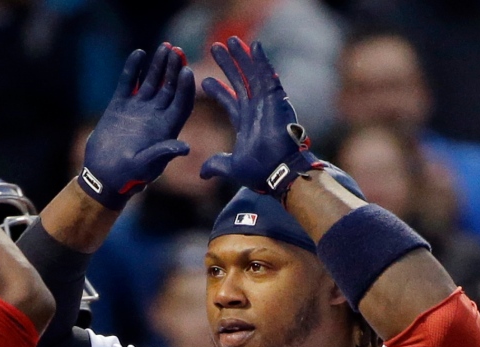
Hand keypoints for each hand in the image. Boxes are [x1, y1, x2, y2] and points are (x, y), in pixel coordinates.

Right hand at [78, 43, 194, 210]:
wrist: (102, 175)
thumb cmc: (127, 177)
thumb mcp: (146, 167)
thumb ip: (162, 154)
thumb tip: (184, 148)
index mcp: (167, 129)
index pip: (181, 104)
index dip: (185, 89)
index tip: (187, 72)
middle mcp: (156, 116)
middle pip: (170, 88)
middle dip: (174, 70)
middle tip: (177, 51)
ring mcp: (138, 109)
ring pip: (152, 81)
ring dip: (158, 65)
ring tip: (164, 47)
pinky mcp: (120, 105)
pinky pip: (129, 83)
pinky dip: (134, 69)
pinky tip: (138, 53)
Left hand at [199, 37, 319, 198]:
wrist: (277, 173)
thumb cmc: (259, 172)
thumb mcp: (231, 167)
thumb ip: (216, 165)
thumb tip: (202, 174)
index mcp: (246, 122)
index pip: (230, 101)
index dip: (218, 91)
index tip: (204, 80)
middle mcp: (256, 109)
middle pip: (239, 81)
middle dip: (227, 65)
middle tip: (214, 48)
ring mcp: (266, 103)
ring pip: (251, 74)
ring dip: (241, 57)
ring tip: (229, 40)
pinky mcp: (276, 100)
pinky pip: (268, 76)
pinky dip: (262, 61)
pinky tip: (254, 45)